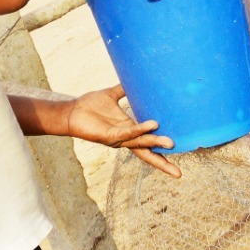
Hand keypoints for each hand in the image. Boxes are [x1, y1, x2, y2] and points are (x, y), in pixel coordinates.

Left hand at [63, 85, 180, 177]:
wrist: (72, 111)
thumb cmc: (90, 105)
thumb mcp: (112, 95)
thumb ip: (124, 89)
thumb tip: (136, 76)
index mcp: (129, 130)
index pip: (148, 145)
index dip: (161, 154)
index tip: (178, 162)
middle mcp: (125, 138)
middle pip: (147, 154)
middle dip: (162, 163)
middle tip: (178, 172)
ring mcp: (118, 139)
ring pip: (140, 143)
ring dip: (155, 143)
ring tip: (170, 142)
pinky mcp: (109, 136)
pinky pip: (128, 133)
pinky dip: (140, 130)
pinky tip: (152, 125)